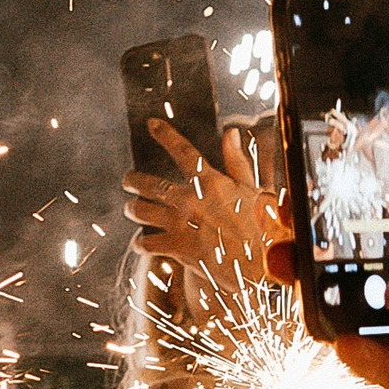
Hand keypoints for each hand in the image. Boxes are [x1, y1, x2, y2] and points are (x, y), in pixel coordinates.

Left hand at [122, 126, 282, 309]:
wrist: (260, 265)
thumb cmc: (261, 226)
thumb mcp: (253, 190)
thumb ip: (237, 161)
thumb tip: (230, 133)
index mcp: (211, 182)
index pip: (183, 151)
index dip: (166, 135)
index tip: (152, 123)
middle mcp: (191, 199)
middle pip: (150, 184)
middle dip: (133, 180)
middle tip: (127, 180)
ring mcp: (182, 223)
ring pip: (142, 211)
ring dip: (133, 209)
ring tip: (131, 208)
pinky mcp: (178, 247)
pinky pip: (148, 243)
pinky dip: (142, 244)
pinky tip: (140, 244)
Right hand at [307, 169, 388, 388]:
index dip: (371, 170)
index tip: (326, 157)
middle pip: (363, 242)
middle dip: (318, 226)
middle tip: (282, 213)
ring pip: (349, 298)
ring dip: (313, 282)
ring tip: (285, 266)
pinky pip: (367, 358)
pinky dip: (352, 349)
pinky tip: (344, 342)